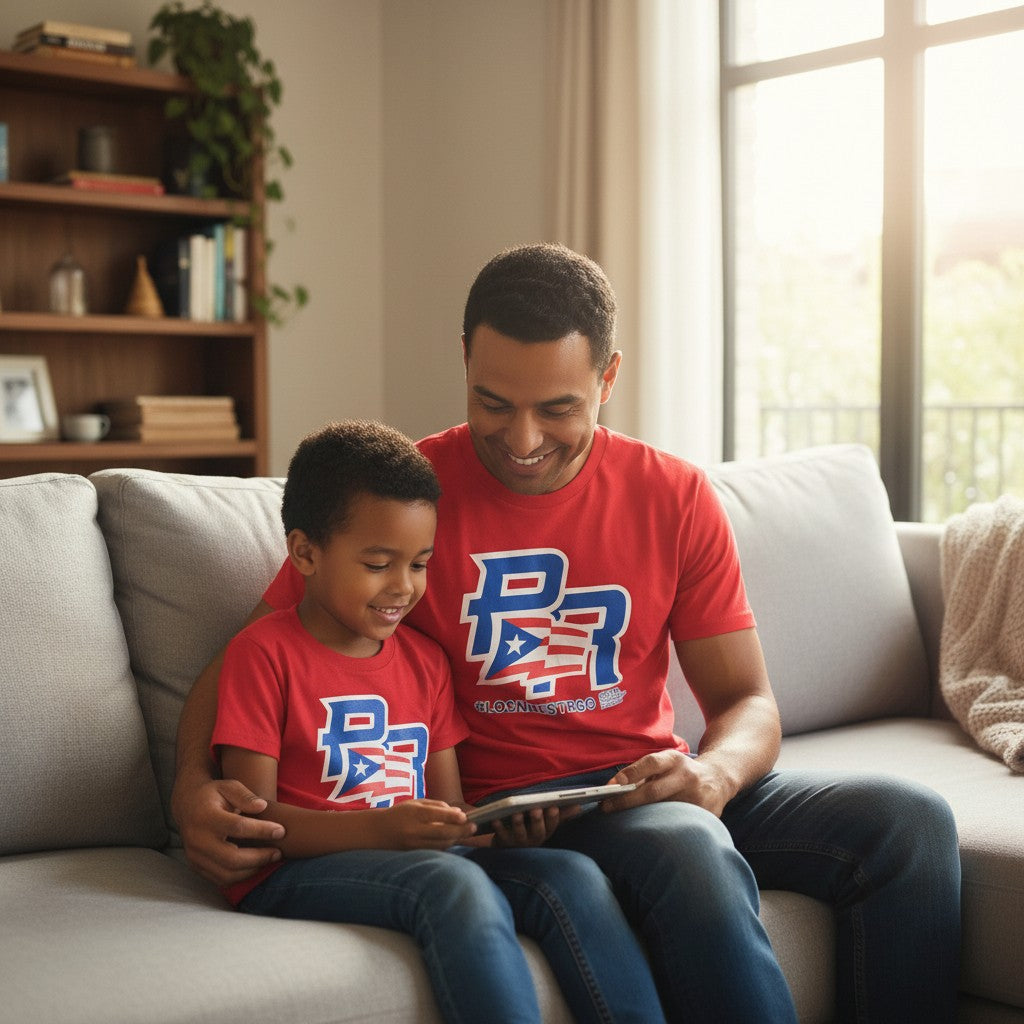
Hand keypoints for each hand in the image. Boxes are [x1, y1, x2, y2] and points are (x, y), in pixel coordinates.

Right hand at [175, 777, 285, 886]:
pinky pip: (220, 880)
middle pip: (231, 858)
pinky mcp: (196, 867)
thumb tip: (262, 807)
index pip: (237, 827)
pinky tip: (255, 866)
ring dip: (252, 870)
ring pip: (226, 874)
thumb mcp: (228, 786)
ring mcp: (195, 856)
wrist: (187, 806)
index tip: (281, 830)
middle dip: (259, 857)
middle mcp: (197, 840)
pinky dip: (241, 876)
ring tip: (270, 859)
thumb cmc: (213, 794)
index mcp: (206, 817)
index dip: (261, 830)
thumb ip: (245, 796)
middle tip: (278, 853)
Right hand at [382, 799, 476, 849]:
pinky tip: (452, 840)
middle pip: (442, 833)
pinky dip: (446, 846)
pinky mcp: (415, 855)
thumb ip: (436, 806)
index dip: (453, 817)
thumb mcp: (415, 804)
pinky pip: (435, 851)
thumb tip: (457, 812)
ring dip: (456, 839)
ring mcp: (414, 845)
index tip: (465, 817)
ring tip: (465, 832)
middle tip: (474, 827)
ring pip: (441, 845)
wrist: (376, 832)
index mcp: (414, 814)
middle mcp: (414, 831)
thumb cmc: (399, 814)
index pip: (437, 815)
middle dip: (461, 831)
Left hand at [491, 805, 568, 846]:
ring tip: (516, 813)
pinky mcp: (504, 844)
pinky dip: (498, 828)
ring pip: (520, 834)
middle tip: (536, 809)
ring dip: (518, 823)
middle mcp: (534, 839)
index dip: (553, 816)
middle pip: (538, 831)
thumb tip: (579, 806)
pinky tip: (496, 819)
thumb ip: (561, 814)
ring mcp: (519, 843)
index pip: (552, 824)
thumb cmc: (530, 829)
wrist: (508, 848)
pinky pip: (501, 837)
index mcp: (545, 832)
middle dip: (537, 820)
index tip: (553, 806)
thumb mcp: (546, 823)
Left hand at [603, 750, 733, 817]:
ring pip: (664, 812)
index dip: (629, 774)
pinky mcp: (706, 815)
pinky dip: (661, 830)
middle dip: (627, 802)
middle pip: (653, 791)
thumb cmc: (680, 772)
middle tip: (606, 809)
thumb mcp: (665, 764)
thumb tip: (614, 789)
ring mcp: (698, 796)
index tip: (611, 786)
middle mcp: (686, 776)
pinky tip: (649, 836)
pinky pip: (678, 825)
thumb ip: (643, 774)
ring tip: (622, 826)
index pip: (650, 763)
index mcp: (674, 760)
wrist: (718, 778)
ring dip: (641, 820)